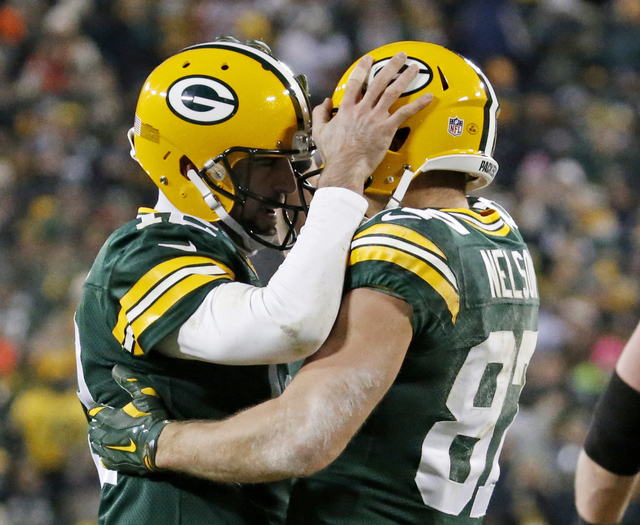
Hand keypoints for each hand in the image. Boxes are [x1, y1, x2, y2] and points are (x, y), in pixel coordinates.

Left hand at [88, 365, 169, 475]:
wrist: (160, 444)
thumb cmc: (152, 418)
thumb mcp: (143, 395)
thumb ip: (129, 381)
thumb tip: (115, 368)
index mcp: (108, 417)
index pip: (96, 411)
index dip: (99, 409)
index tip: (100, 408)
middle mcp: (104, 434)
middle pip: (94, 428)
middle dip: (97, 424)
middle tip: (102, 422)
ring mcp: (108, 450)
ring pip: (96, 444)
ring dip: (99, 439)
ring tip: (104, 437)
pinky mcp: (115, 463)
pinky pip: (104, 459)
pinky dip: (105, 455)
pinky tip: (109, 453)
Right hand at [313, 52, 432, 193]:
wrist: (345, 166)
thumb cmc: (334, 153)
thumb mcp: (319, 132)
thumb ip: (321, 114)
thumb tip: (325, 103)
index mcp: (347, 109)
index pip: (356, 82)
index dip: (362, 68)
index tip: (368, 59)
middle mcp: (362, 109)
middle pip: (378, 81)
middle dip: (391, 66)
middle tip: (400, 56)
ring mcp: (376, 118)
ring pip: (393, 92)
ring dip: (405, 78)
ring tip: (414, 68)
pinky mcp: (386, 129)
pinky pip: (405, 113)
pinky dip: (418, 105)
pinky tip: (428, 98)